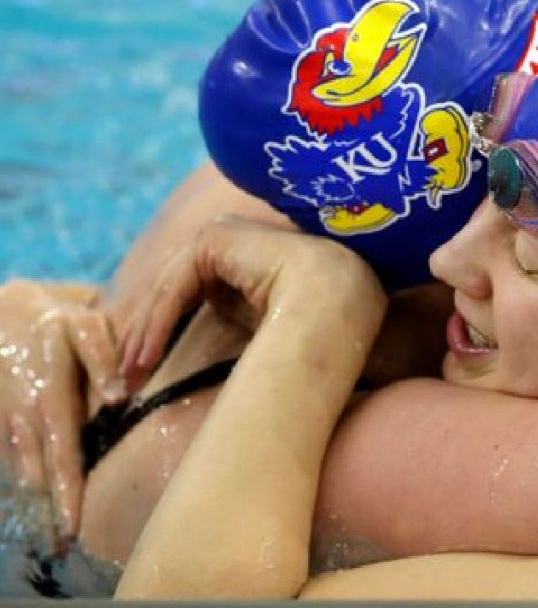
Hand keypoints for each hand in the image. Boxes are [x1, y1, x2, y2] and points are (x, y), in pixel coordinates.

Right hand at [0, 279, 120, 539]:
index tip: (74, 526)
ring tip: (54, 541)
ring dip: (38, 504)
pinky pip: (13, 462)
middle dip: (52, 511)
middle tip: (64, 549)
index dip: (67, 491)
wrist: (0, 313)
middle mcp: (24, 419)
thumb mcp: (84, 327)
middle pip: (40, 474)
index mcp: (49, 398)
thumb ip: (103, 361)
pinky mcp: (0, 426)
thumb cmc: (54, 322)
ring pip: (23, 472)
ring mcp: (7, 424)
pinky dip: (25, 484)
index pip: (62, 453)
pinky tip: (39, 513)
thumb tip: (121, 396)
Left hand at [120, 217, 385, 380]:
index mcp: (252, 250)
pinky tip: (148, 355)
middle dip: (149, 332)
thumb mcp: (263, 318)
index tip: (148, 368)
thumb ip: (233, 307)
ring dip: (148, 333)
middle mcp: (235, 235)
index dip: (167, 327)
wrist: (338, 306)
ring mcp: (225, 231)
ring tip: (132, 374)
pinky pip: (178, 285)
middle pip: (178, 287)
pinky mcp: (215, 237)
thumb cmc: (317, 323)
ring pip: (172, 287)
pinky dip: (160, 322)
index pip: (196, 286)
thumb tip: (203, 317)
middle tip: (129, 376)